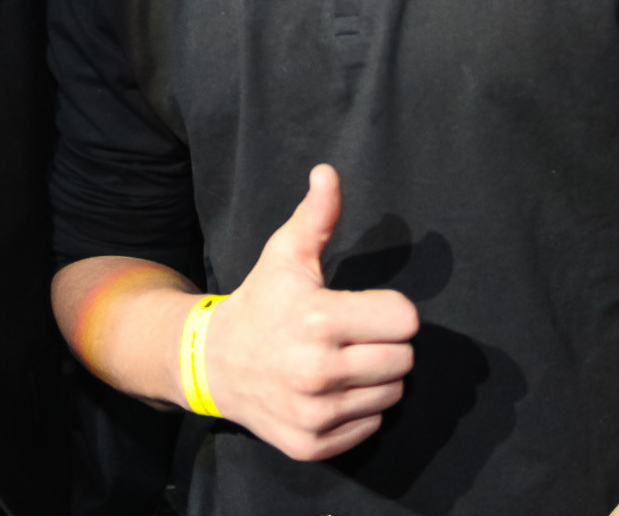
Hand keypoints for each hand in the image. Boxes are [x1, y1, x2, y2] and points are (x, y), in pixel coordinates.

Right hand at [203, 166, 417, 460]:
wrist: (213, 363)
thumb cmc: (260, 302)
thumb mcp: (284, 254)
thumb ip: (315, 215)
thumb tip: (328, 173)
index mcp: (318, 319)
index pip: (405, 320)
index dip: (389, 310)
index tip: (363, 308)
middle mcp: (318, 371)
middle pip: (404, 359)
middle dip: (384, 344)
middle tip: (351, 336)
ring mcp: (315, 413)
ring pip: (392, 394)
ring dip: (375, 378)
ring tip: (341, 362)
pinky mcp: (312, 444)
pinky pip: (371, 426)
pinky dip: (358, 410)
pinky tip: (329, 391)